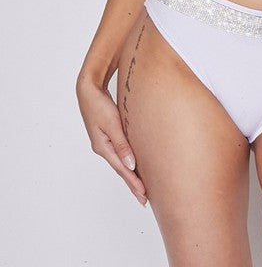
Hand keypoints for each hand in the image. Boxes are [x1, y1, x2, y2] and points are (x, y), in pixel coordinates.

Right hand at [76, 74, 146, 205]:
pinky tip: (134, 165)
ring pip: (121, 162)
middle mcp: (103, 147)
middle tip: (145, 200)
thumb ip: (122, 144)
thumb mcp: (112, 124)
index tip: (144, 196)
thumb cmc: (99, 105)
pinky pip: (120, 153)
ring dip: (131, 175)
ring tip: (141, 187)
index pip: (122, 170)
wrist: (89, 90)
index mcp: (103, 147)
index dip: (134, 183)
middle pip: (121, 169)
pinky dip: (128, 162)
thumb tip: (131, 165)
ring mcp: (105, 142)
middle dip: (133, 184)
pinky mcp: (108, 135)